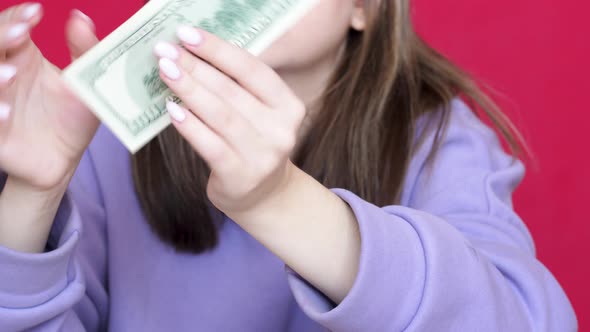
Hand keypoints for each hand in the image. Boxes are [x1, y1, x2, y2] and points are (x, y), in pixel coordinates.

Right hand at [0, 4, 98, 191]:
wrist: (63, 159)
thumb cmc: (72, 116)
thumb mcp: (84, 84)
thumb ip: (85, 52)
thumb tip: (80, 17)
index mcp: (22, 57)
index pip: (10, 27)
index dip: (18, 17)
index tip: (35, 13)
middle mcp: (4, 74)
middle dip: (0, 36)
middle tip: (21, 33)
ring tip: (11, 74)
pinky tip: (6, 112)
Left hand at [154, 26, 305, 217]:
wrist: (263, 196)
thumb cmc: (253, 145)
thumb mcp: (258, 114)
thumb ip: (238, 88)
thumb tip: (193, 55)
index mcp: (289, 106)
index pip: (253, 70)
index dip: (219, 50)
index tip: (187, 34)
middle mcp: (281, 130)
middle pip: (232, 91)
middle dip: (196, 67)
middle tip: (165, 51)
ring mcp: (263, 156)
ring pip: (221, 115)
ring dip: (189, 90)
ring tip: (165, 72)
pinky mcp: (241, 176)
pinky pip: (211, 145)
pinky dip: (190, 126)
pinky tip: (171, 110)